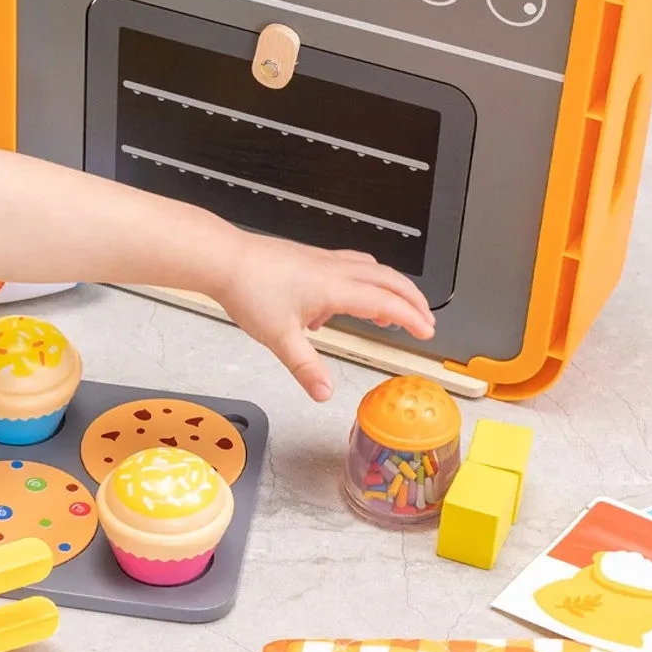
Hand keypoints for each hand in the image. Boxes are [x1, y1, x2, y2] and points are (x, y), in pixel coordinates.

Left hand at [212, 235, 435, 400]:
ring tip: (391, 310)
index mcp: (334, 288)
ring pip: (370, 268)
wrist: (224, 259)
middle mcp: (334, 270)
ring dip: (389, 286)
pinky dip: (362, 280)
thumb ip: (305, 367)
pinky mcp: (310, 258)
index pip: (385, 302)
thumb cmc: (249, 289)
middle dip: (411, 299)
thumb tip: (324, 392)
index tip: (426, 331)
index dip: (410, 317)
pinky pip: (349, 265)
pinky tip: (342, 300)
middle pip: (388, 279)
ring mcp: (322, 261)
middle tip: (424, 318)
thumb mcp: (279, 338)